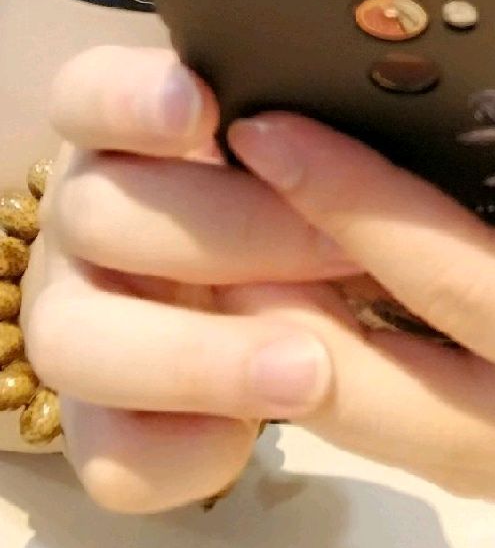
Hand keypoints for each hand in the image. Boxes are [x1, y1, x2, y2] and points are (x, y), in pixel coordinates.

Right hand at [20, 47, 360, 511]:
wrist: (284, 294)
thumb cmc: (306, 199)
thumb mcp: (314, 154)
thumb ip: (315, 133)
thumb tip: (362, 132)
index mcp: (129, 136)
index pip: (88, 95)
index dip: (131, 99)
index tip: (202, 108)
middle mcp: (91, 219)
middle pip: (97, 215)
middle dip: (228, 233)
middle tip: (340, 249)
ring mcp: (83, 319)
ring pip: (78, 340)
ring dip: (196, 356)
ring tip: (309, 370)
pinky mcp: (105, 418)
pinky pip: (110, 452)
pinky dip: (178, 447)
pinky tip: (251, 437)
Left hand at [222, 56, 494, 497]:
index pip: (455, 280)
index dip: (358, 203)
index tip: (269, 128)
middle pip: (357, 371)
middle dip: (263, 271)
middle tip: (196, 173)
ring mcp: (478, 466)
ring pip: (330, 403)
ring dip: (254, 318)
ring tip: (200, 217)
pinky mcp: (451, 461)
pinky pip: (346, 404)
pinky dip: (286, 340)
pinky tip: (253, 264)